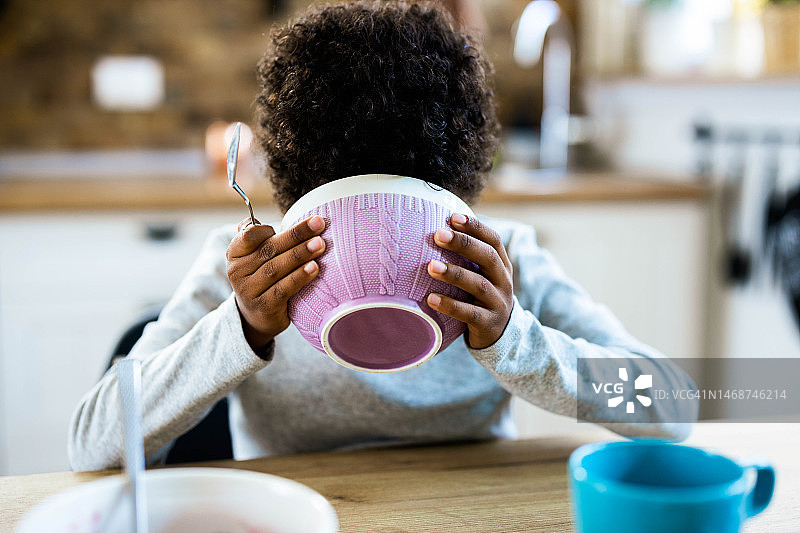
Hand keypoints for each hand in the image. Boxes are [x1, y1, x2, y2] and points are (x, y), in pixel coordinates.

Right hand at [226, 215, 325, 349]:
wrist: (257, 316)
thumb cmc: (261, 277)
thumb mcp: (253, 256)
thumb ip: (255, 236)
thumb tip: (255, 219)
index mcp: (235, 253)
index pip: (249, 236)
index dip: (269, 228)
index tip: (286, 223)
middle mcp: (238, 271)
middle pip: (269, 249)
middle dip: (296, 235)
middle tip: (319, 223)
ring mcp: (250, 291)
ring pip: (276, 268)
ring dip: (300, 254)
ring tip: (320, 244)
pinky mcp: (264, 306)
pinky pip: (283, 289)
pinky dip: (299, 277)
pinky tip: (314, 268)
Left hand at [427, 213, 512, 348]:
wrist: (500, 335)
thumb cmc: (480, 298)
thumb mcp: (480, 276)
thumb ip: (466, 258)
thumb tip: (433, 230)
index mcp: (501, 265)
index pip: (493, 240)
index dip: (475, 227)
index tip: (453, 217)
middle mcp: (504, 281)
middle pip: (487, 257)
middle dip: (464, 244)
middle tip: (438, 235)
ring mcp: (498, 303)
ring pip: (479, 285)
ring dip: (454, 274)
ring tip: (430, 267)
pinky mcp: (489, 324)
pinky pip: (470, 314)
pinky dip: (450, 305)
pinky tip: (431, 299)